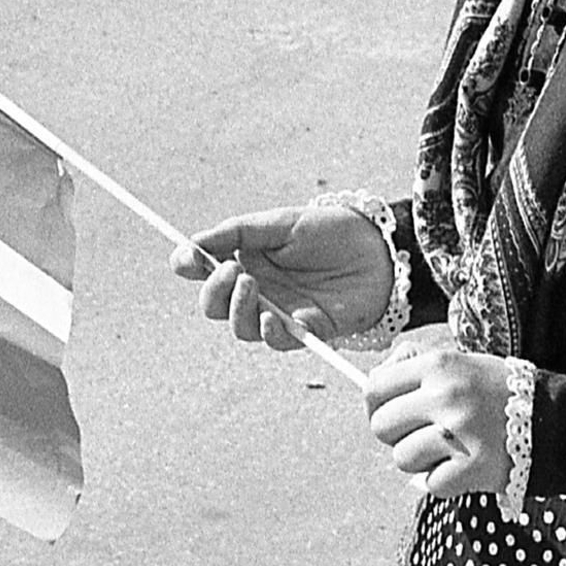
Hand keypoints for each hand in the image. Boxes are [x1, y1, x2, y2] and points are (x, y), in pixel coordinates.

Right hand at [170, 200, 391, 350]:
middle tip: (232, 270)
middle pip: (215, 305)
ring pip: (240, 328)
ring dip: (237, 310)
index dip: (188, 266)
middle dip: (213, 290)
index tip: (186, 259)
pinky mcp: (305, 331)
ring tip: (251, 284)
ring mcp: (279, 311)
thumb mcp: (279, 224)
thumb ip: (235, 233)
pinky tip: (271, 316)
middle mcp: (258, 290)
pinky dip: (268, 331)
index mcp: (246, 260)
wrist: (379, 248)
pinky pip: (276, 341)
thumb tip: (191, 244)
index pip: (204, 271)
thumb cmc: (331, 232)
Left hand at [365, 343, 511, 495]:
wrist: (555, 422)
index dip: (378, 405)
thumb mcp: (461, 361)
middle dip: (397, 435)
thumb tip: (371, 381)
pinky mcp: (471, 469)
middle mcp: (446, 395)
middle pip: (381, 426)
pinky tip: (465, 466)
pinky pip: (430, 484)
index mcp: (440, 364)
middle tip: (423, 434)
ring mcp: (458, 434)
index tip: (392, 412)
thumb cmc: (498, 392)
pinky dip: (444, 481)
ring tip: (448, 450)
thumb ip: (415, 365)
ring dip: (420, 461)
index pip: (375, 388)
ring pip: (402, 459)